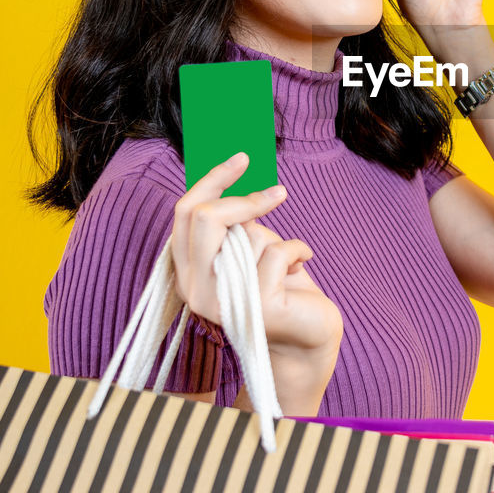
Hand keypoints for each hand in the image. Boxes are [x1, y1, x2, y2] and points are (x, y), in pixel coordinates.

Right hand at [171, 152, 343, 359]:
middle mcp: (195, 290)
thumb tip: (236, 170)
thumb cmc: (280, 284)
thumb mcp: (252, 246)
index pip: (184, 213)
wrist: (309, 334)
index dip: (212, 180)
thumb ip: (236, 221)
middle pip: (204, 217)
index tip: (242, 158)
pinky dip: (299, 250)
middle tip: (278, 194)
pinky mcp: (256, 309)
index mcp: (187, 270)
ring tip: (289, 259)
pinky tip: (302, 266)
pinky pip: (278, 253)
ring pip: (245, 234)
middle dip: (245, 200)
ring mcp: (222, 303)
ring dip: (278, 237)